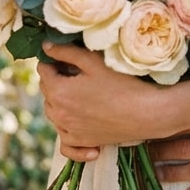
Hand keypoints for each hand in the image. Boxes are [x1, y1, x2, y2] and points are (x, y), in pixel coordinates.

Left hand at [37, 42, 153, 160]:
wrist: (146, 113)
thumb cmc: (122, 84)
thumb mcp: (94, 62)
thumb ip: (67, 52)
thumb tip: (46, 47)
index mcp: (59, 92)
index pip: (43, 71)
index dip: (52, 60)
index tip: (66, 55)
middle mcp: (59, 115)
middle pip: (46, 91)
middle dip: (55, 78)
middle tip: (75, 69)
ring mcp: (69, 131)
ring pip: (53, 112)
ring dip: (59, 100)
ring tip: (79, 90)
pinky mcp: (82, 143)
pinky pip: (64, 141)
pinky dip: (66, 131)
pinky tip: (76, 125)